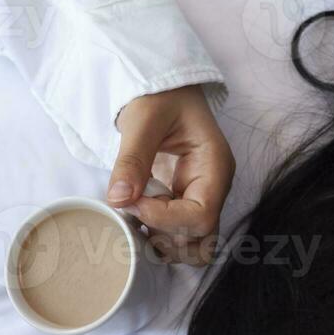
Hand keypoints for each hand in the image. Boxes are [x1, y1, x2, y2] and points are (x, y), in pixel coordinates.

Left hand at [107, 85, 234, 264]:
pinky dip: (155, 235)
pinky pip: (176, 235)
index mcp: (215, 167)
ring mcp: (201, 198)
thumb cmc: (160, 96)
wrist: (164, 88)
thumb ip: (132, 159)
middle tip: (135, 213)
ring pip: (192, 246)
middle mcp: (214, 189)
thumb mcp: (143, 120)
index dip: (165, 219)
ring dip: (160, 242)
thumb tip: (118, 200)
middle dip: (166, 237)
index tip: (134, 201)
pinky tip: (135, 213)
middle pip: (203, 241)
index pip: (202, 216)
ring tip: (135, 215)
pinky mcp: (184, 202)